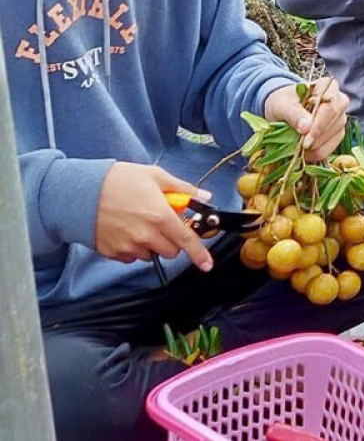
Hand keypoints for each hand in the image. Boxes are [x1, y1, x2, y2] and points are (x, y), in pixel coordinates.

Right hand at [94, 163, 214, 270]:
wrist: (79, 192)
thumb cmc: (117, 181)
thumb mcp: (155, 176)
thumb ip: (183, 189)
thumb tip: (204, 197)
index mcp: (160, 216)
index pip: (187, 241)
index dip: (199, 254)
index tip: (207, 264)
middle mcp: (146, 236)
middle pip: (171, 251)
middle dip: (172, 239)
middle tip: (162, 222)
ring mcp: (128, 246)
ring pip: (151, 254)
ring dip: (152, 243)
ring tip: (139, 222)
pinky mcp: (113, 253)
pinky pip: (132, 257)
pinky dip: (134, 247)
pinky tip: (125, 230)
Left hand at [265, 77, 349, 161]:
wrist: (283, 110)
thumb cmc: (283, 103)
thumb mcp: (282, 105)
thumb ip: (294, 114)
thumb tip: (306, 128)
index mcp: (327, 86)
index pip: (330, 107)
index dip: (319, 124)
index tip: (305, 137)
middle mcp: (339, 101)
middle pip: (335, 122)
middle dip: (317, 137)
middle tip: (299, 145)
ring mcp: (341, 118)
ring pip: (335, 136)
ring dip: (316, 146)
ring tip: (299, 146)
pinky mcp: (338, 133)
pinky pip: (332, 147)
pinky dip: (318, 153)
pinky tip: (305, 152)